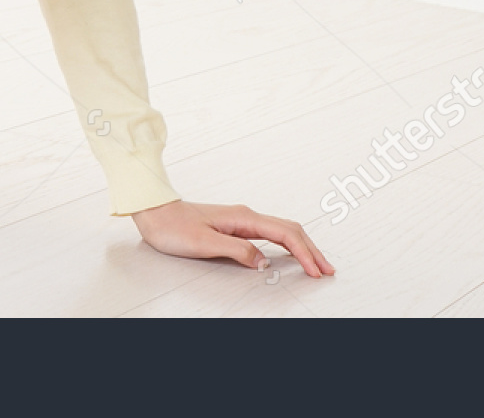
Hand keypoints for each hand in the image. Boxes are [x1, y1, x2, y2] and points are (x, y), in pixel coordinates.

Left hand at [130, 200, 333, 277]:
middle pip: (290, 230)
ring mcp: (242, 220)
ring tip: (316, 263)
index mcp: (243, 217)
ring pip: (282, 231)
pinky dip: (287, 245)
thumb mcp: (203, 242)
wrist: (155, 212)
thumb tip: (263, 262)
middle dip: (312, 249)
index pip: (284, 234)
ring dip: (302, 247)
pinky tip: (290, 254)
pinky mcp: (236, 226)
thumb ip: (236, 250)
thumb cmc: (173, 227)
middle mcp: (246, 215)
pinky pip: (270, 234)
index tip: (316, 270)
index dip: (304, 253)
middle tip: (327, 269)